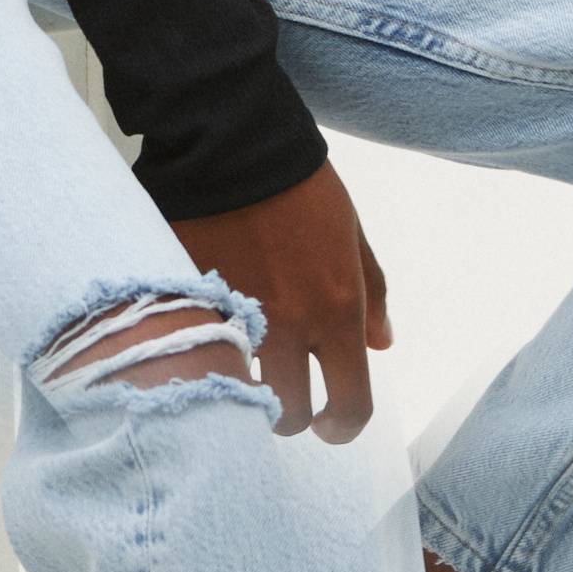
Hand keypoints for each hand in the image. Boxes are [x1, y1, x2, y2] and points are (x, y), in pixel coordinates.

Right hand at [175, 161, 392, 440]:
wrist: (234, 145)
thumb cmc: (302, 186)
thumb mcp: (354, 236)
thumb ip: (372, 295)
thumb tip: (382, 344)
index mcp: (336, 314)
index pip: (349, 405)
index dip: (344, 426)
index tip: (334, 423)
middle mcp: (287, 328)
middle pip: (289, 416)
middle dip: (291, 415)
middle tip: (285, 396)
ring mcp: (234, 322)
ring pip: (239, 396)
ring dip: (245, 392)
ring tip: (244, 370)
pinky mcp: (190, 306)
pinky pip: (198, 354)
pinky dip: (205, 356)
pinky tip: (207, 340)